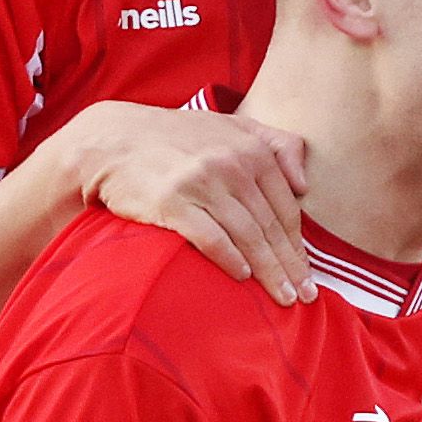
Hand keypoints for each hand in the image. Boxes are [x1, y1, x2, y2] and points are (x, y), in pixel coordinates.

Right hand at [63, 104, 311, 305]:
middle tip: (305, 296)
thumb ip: (275, 143)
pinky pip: (210, 237)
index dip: (299, 245)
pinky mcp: (172, 201)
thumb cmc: (177, 138)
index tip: (307, 273)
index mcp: (251, 149)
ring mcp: (202, 182)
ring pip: (247, 236)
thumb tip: (305, 184)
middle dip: (291, 265)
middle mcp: (231, 164)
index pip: (286, 208)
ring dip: (268, 272)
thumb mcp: (231, 125)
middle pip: (271, 226)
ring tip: (283, 297)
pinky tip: (242, 278)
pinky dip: (229, 259)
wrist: (113, 140)